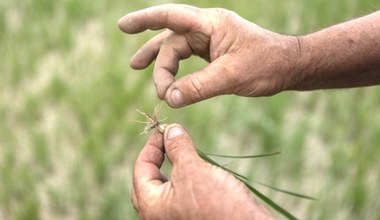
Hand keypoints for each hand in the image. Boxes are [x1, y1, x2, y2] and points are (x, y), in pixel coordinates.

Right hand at [119, 4, 300, 107]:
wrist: (289, 66)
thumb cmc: (267, 65)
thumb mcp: (231, 77)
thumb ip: (199, 87)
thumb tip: (170, 98)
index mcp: (210, 24)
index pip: (170, 16)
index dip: (144, 19)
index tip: (122, 26)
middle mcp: (207, 27)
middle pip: (171, 41)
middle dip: (159, 64)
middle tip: (159, 92)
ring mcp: (209, 39)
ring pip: (176, 48)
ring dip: (160, 62)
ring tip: (136, 67)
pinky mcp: (213, 51)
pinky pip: (187, 56)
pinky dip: (175, 67)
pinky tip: (169, 77)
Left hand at [132, 124, 273, 219]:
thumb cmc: (217, 203)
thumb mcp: (193, 170)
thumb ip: (178, 148)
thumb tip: (170, 130)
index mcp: (151, 206)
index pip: (140, 169)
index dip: (151, 146)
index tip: (164, 130)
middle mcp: (158, 216)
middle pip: (149, 180)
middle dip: (157, 158)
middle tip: (169, 140)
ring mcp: (175, 218)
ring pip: (165, 188)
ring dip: (172, 168)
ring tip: (184, 151)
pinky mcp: (191, 218)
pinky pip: (179, 196)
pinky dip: (184, 179)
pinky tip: (196, 170)